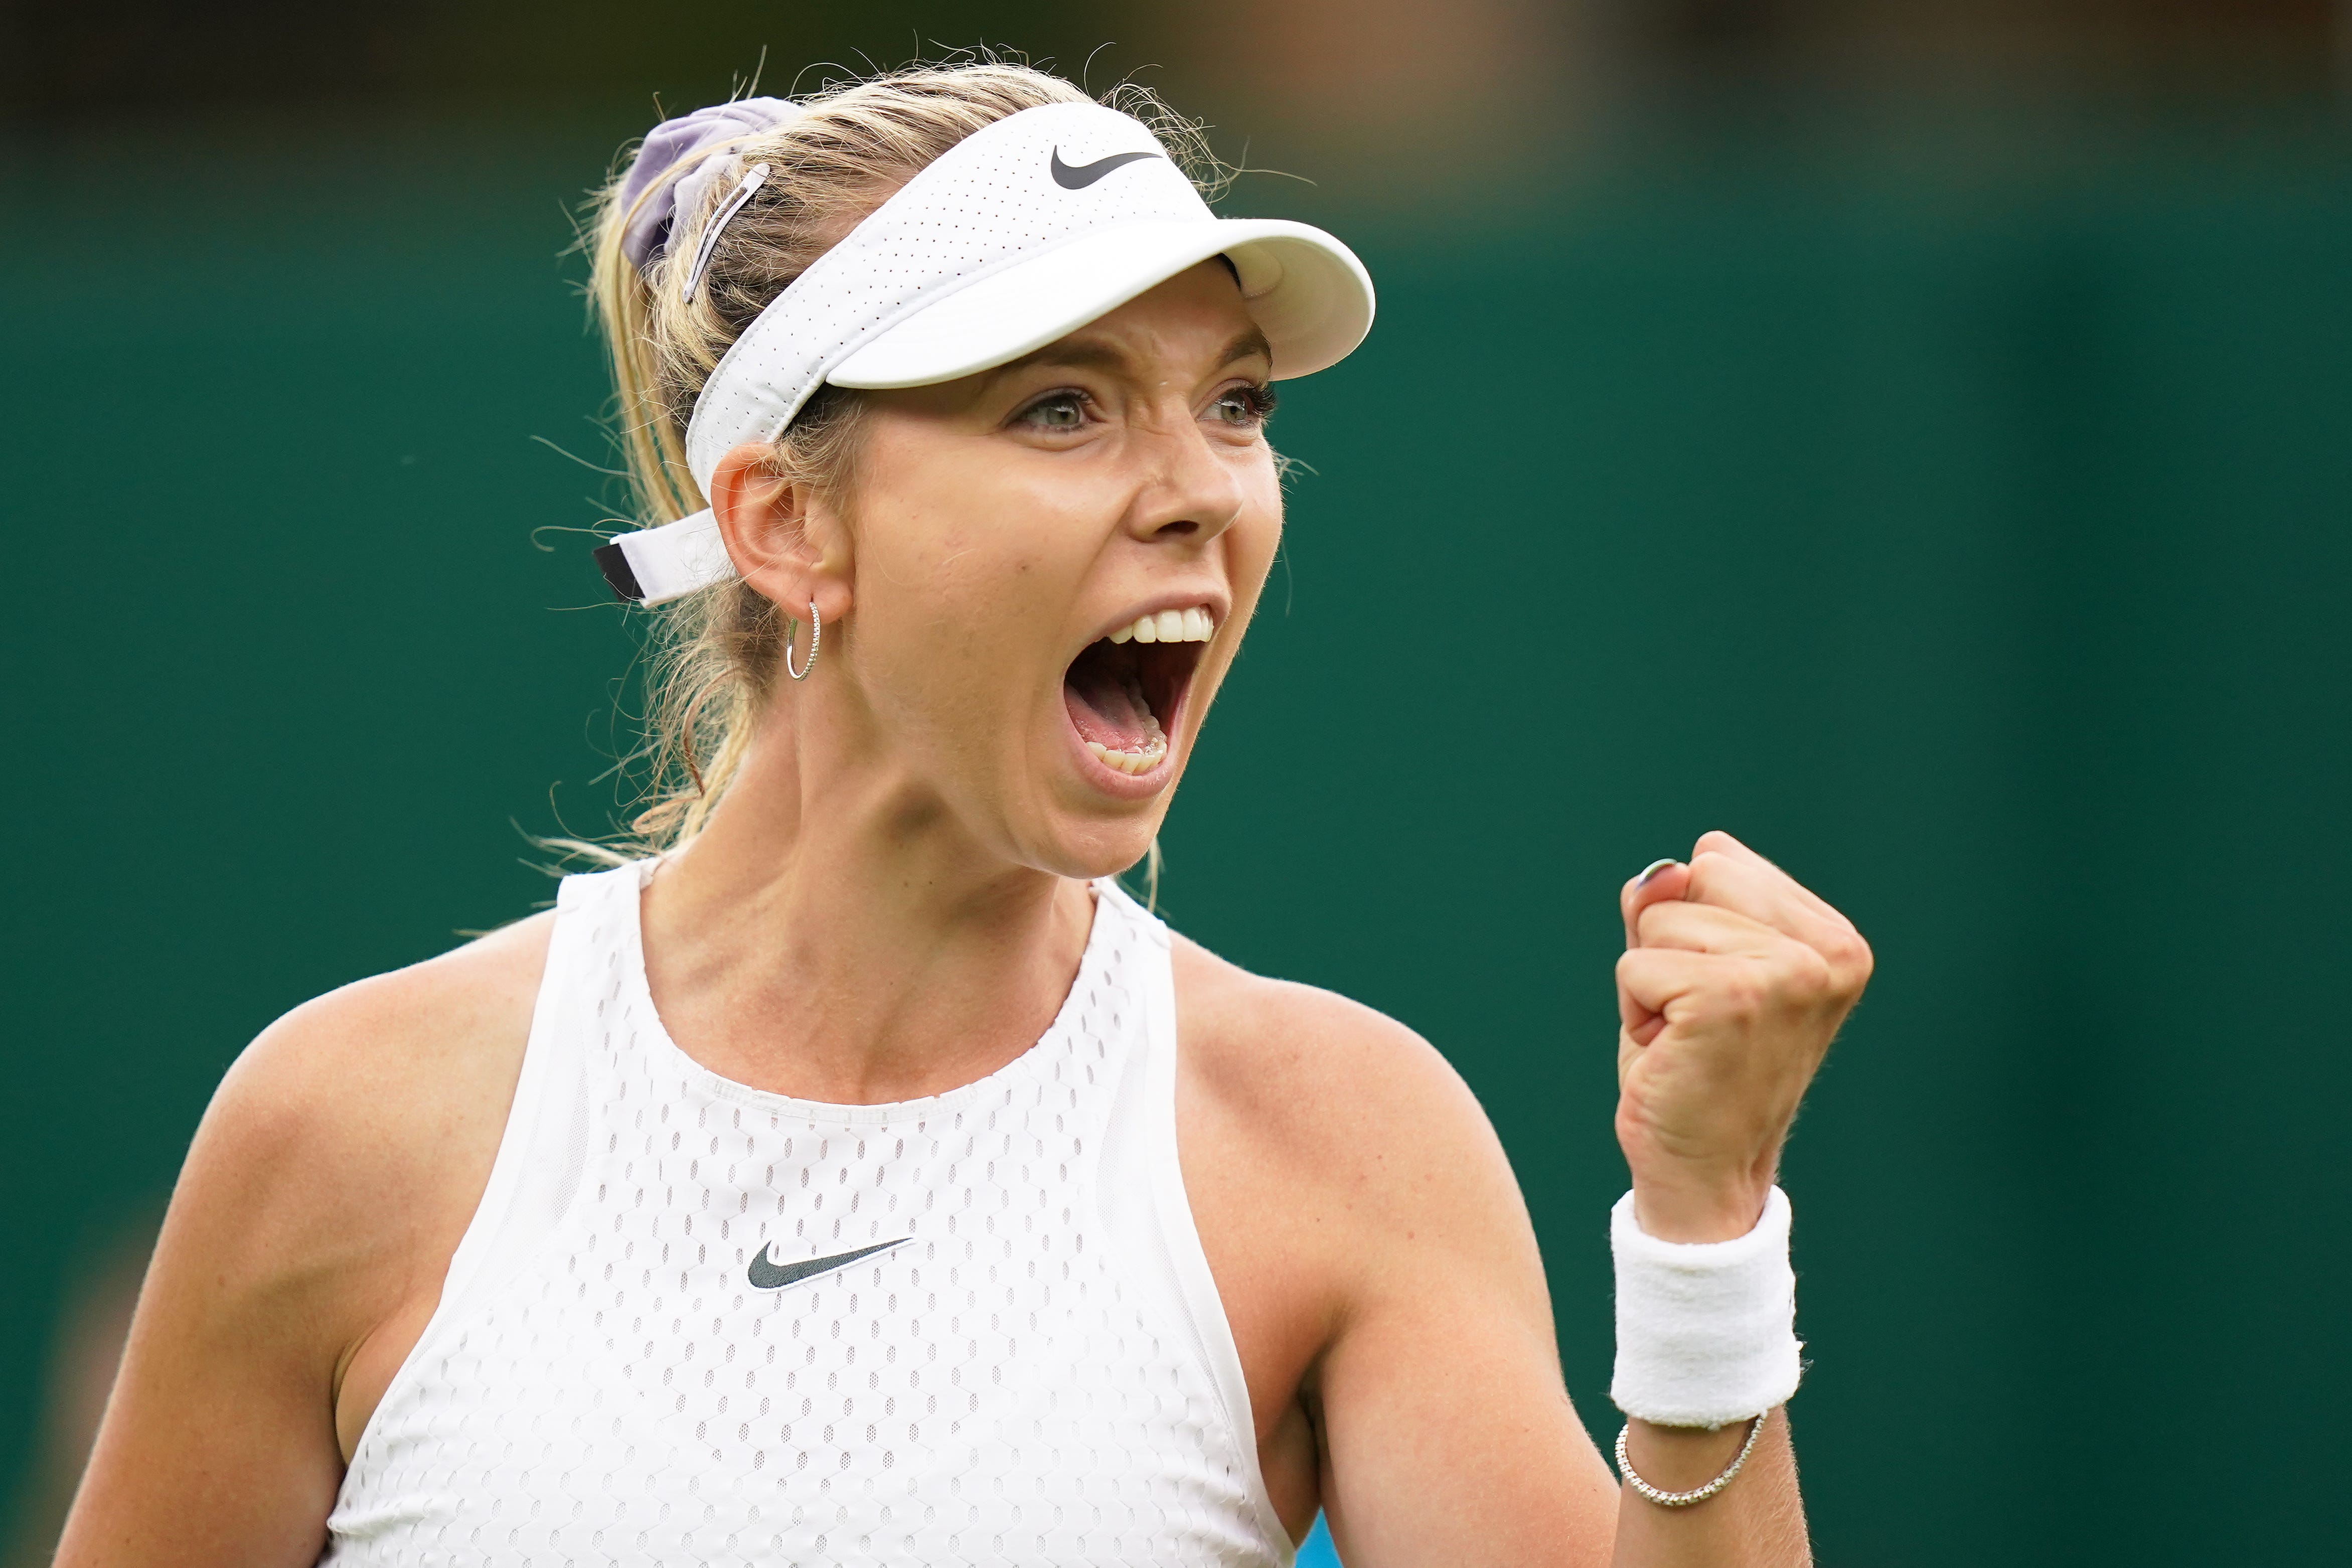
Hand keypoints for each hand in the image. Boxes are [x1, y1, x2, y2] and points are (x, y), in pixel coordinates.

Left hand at [1614, 831, 1871, 1242]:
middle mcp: (1829, 951)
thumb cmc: (1693, 1065)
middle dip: (1668, 947)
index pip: (1717, 859)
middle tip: (1695, 1019)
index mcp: (1833, 936)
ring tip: (1687, 1038)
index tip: (1715, 992)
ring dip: (1650, 984)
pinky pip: (1635, 965)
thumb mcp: (1682, 962)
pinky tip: (1673, 1054)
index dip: (1690, 925)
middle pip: (1691, 878)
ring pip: (1657, 921)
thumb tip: (1660, 873)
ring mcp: (1788, 973)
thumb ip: (1670, 901)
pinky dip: (1634, 1012)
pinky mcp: (1734, 1000)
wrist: (1704, 1172)